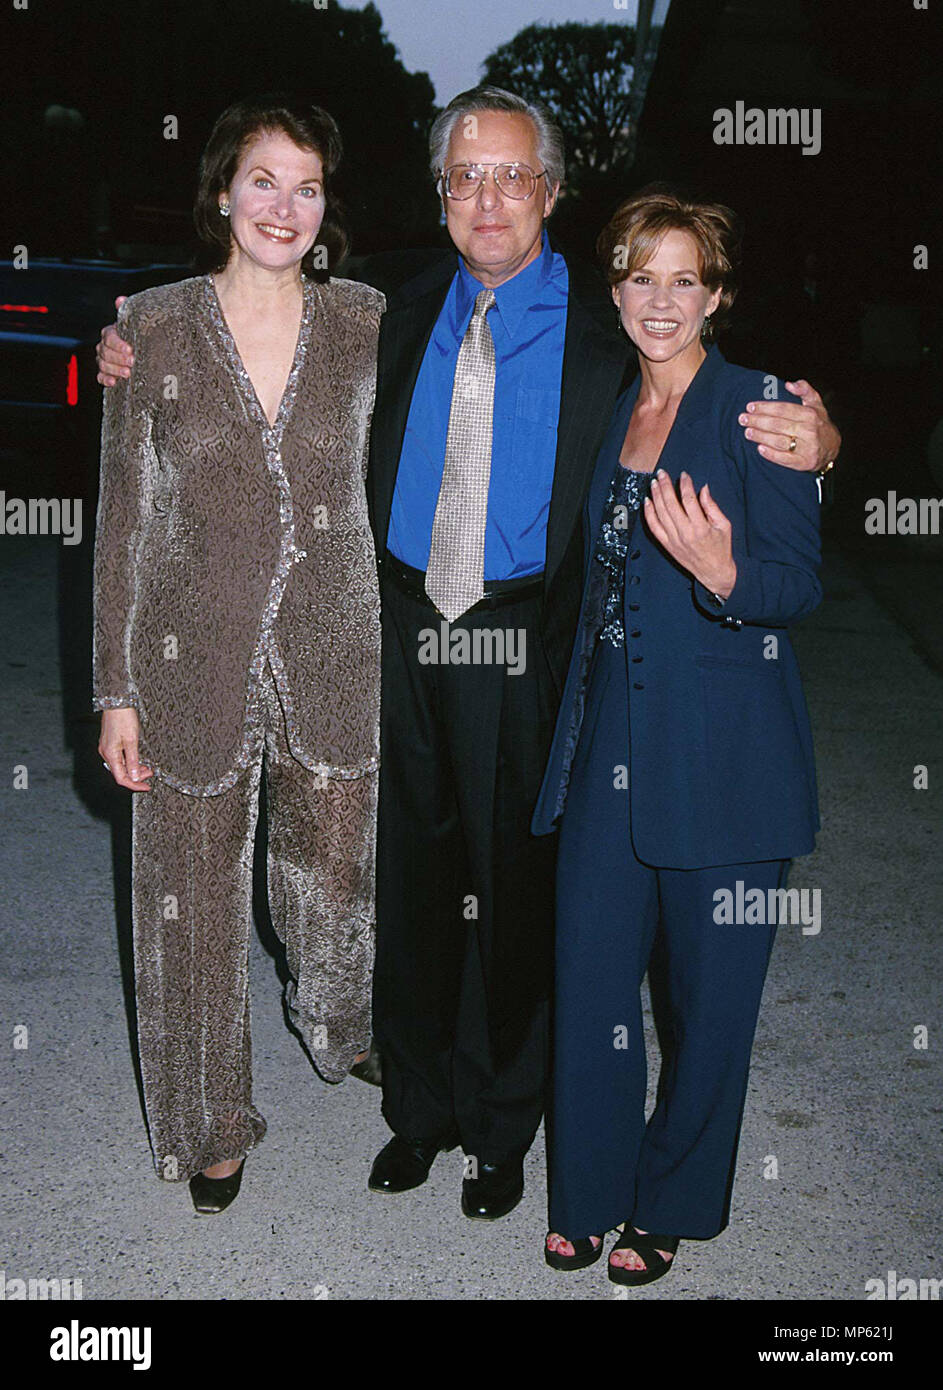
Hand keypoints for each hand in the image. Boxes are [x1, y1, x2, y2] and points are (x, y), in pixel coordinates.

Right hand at [96, 296, 132, 385]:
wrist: (141, 351)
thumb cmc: (137, 335)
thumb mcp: (134, 323)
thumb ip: (126, 311)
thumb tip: (120, 300)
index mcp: (110, 333)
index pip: (109, 337)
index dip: (118, 344)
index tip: (130, 349)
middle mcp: (105, 346)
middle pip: (105, 352)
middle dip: (119, 358)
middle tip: (132, 362)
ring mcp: (104, 360)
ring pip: (103, 365)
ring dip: (114, 369)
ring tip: (128, 373)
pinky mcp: (106, 373)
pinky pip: (101, 377)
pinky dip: (106, 379)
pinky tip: (113, 382)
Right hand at [99, 708, 152, 790]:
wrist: (117, 703)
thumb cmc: (123, 718)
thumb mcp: (132, 741)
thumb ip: (133, 760)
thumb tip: (134, 776)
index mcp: (110, 754)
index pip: (121, 778)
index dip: (134, 785)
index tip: (146, 787)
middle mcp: (106, 753)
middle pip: (120, 773)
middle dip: (136, 776)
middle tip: (150, 774)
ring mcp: (107, 748)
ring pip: (120, 766)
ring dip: (133, 769)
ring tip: (146, 767)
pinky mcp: (109, 743)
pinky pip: (119, 758)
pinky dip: (129, 762)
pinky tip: (138, 760)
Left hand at [644, 471, 736, 598]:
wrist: (713, 572)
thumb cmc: (721, 548)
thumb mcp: (724, 526)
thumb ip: (712, 506)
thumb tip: (703, 488)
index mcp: (701, 527)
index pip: (689, 500)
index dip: (685, 485)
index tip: (684, 475)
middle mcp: (685, 533)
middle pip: (671, 504)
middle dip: (665, 485)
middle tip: (662, 473)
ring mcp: (674, 540)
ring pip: (660, 513)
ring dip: (656, 496)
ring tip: (654, 482)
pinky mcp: (667, 545)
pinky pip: (654, 527)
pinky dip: (649, 513)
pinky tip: (647, 501)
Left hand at [739, 379, 840, 471]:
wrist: (833, 448)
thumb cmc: (819, 423)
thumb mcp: (816, 404)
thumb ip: (805, 390)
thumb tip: (789, 384)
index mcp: (810, 415)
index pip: (783, 409)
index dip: (765, 408)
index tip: (750, 407)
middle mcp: (809, 431)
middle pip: (778, 425)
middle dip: (758, 421)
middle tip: (742, 419)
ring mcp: (807, 448)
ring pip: (779, 441)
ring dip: (761, 437)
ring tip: (747, 432)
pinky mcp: (804, 463)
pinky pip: (784, 459)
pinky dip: (771, 454)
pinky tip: (759, 448)